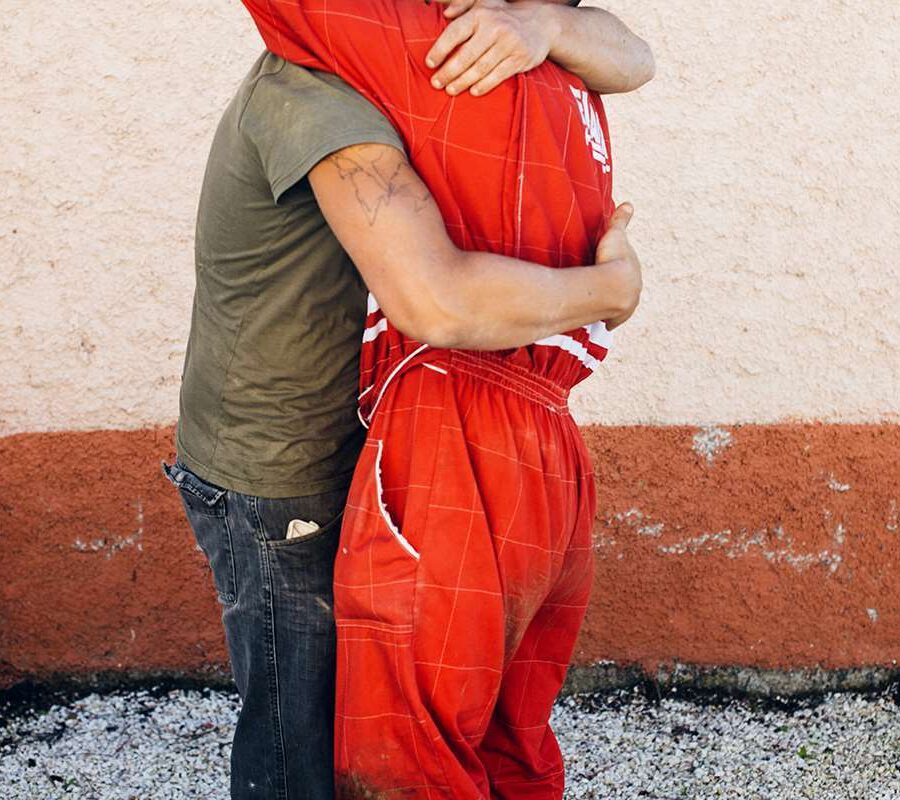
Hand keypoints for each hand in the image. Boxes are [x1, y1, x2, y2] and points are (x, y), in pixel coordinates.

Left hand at [425, 0, 553, 96]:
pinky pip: (498, 75)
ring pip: (480, 68)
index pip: (455, 33)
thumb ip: (463, 5)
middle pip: (466, 55)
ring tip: (450, 90)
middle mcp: (495, 27)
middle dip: (449, 72)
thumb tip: (445, 13)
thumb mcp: (484, 4)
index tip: (429, 64)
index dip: (440, 49)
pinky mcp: (519, 58)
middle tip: (436, 84)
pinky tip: (473, 91)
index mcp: (481, 14)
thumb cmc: (502, 17)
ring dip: (463, 82)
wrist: (540, 24)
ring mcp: (508, 44)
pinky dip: (484, 85)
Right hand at [594, 202, 641, 329]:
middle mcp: (635, 290)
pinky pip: (613, 320)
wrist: (613, 284)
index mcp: (635, 272)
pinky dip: (611, 321)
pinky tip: (607, 325)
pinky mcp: (616, 317)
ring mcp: (627, 305)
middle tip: (609, 288)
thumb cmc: (614, 258)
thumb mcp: (615, 235)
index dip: (621, 269)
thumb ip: (620, 220)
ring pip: (622, 306)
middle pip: (628, 289)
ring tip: (606, 307)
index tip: (614, 270)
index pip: (629, 271)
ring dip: (615, 307)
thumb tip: (628, 204)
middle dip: (620, 289)